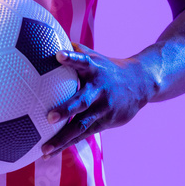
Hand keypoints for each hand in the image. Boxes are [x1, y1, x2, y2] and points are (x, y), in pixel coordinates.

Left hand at [41, 41, 153, 157]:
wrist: (141, 83)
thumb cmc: (106, 67)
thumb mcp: (93, 55)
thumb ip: (72, 49)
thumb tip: (43, 34)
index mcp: (95, 69)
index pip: (82, 61)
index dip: (71, 58)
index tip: (58, 55)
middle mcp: (100, 89)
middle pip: (82, 101)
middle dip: (66, 109)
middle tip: (48, 117)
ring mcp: (105, 108)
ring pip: (82, 125)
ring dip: (63, 138)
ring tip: (44, 149)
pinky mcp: (107, 122)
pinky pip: (84, 134)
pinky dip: (67, 143)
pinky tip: (49, 151)